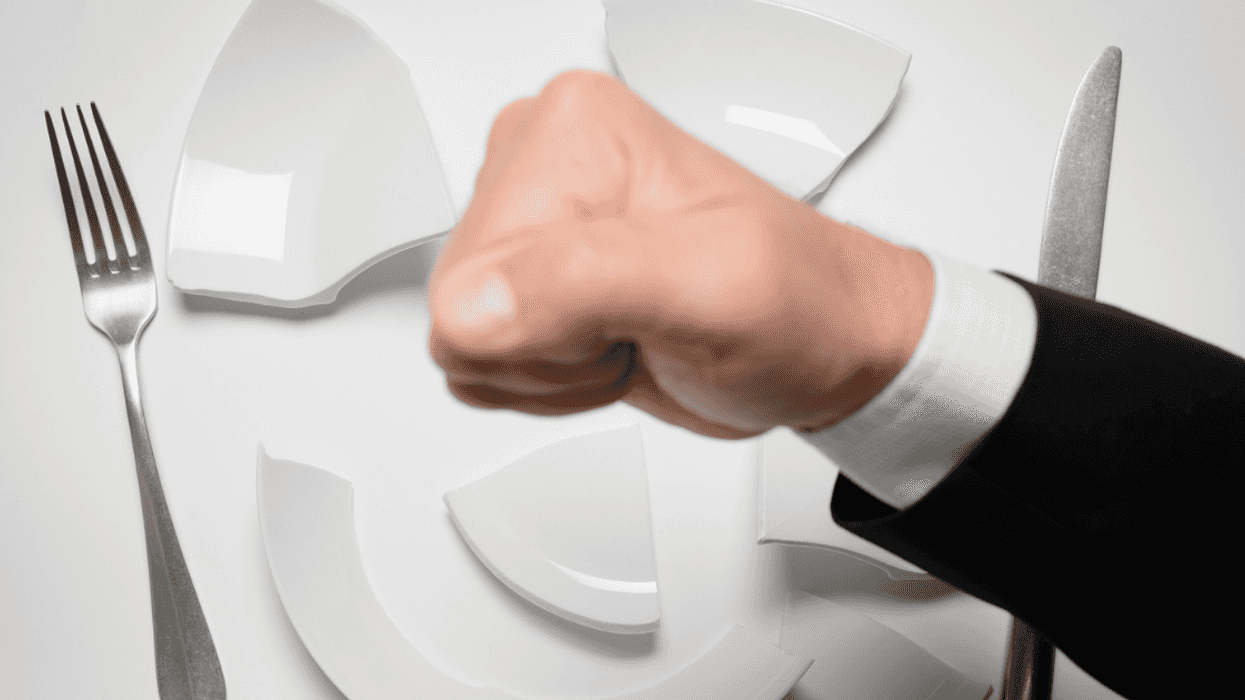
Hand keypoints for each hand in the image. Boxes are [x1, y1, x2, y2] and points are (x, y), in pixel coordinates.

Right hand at [428, 70, 932, 438]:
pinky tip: (610, 344)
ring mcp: (533, 223)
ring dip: (553, 368)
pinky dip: (549, 379)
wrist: (823, 341)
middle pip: (459, 307)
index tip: (630, 313)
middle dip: (551, 350)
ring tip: (631, 331)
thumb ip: (586, 282)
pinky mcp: (532, 277)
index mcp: (571, 131)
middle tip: (636, 325)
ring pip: (466, 338)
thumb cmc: (799, 304)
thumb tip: (472, 306)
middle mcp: (539, 165)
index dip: (552, 329)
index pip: (470, 278)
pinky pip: (482, 357)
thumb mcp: (715, 285)